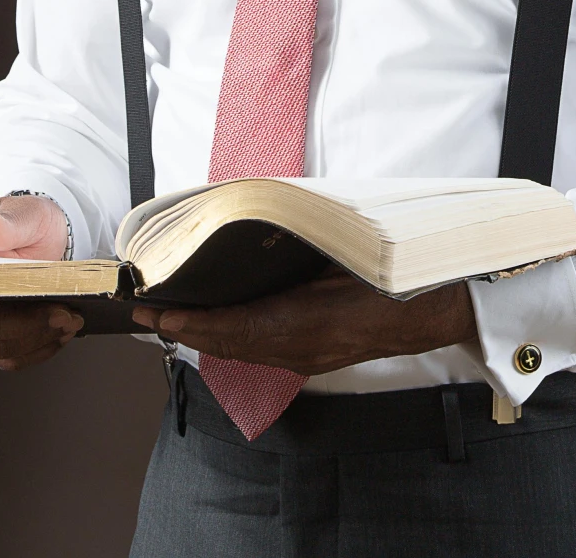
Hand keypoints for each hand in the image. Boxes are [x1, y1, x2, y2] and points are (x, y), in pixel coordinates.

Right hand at [0, 195, 78, 369]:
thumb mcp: (23, 212)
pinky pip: (12, 357)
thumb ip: (5, 222)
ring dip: (36, 340)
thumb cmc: (27, 220)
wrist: (43, 237)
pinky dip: (40, 349)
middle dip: (21, 326)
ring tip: (71, 321)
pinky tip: (63, 333)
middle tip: (63, 314)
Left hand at [131, 270, 477, 375]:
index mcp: (305, 323)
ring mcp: (306, 356)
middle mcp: (300, 347)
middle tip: (144, 315)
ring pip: (241, 350)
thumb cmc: (390, 273)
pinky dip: (229, 339)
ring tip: (167, 319)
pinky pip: (259, 350)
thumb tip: (247, 219)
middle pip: (228, 344)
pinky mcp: (311, 355)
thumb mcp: (340, 249)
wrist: (431, 307)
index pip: (231, 328)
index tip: (155, 314)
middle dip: (184, 331)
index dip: (189, 324)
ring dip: (203, 336)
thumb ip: (295, 241)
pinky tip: (214, 325)